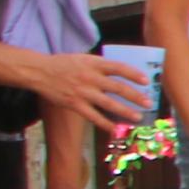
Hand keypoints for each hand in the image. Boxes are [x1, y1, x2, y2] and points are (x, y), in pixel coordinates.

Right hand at [21, 48, 157, 136]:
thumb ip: (100, 65)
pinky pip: (94, 117)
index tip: (146, 80)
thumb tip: (121, 73)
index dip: (133, 74)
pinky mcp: (75, 104)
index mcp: (93, 64)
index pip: (118, 68)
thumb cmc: (63, 64)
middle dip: (135, 96)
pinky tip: (116, 130)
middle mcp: (90, 78)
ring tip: (138, 118)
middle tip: (149, 103)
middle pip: (118, 88)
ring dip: (125, 112)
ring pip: (109, 104)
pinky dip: (106, 124)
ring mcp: (83, 92)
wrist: (39, 72)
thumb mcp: (83, 58)